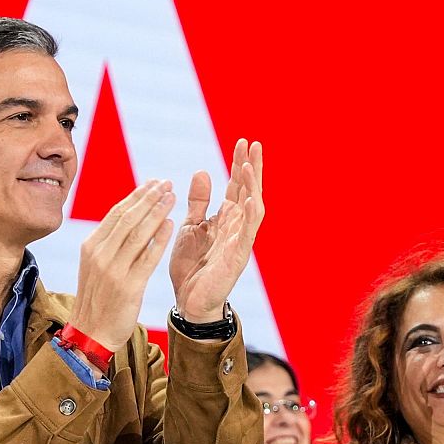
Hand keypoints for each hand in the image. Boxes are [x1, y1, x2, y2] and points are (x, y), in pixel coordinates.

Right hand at [67, 180, 176, 350]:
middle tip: (166, 183)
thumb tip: (128, 217)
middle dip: (149, 197)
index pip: (116, 213)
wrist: (91, 333)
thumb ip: (109, 243)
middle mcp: (100, 255)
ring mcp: (114, 270)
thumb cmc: (97, 298)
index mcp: (91, 246)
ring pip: (139, 234)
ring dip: (157, 212)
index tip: (153, 183)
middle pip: (128, 218)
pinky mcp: (129, 287)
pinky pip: (147, 258)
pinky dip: (160, 239)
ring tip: (172, 196)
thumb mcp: (95, 265)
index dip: (136, 195)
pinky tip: (172, 225)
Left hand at [169, 139, 264, 322]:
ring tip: (249, 165)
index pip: (236, 185)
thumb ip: (198, 201)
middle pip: (249, 191)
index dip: (239, 164)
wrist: (189, 301)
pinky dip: (250, 215)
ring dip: (253, 186)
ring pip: (253, 207)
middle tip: (253, 143)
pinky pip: (248, 233)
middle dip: (252, 167)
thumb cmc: (191, 267)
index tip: (242, 141)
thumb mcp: (191, 226)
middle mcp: (236, 226)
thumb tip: (202, 171)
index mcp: (225, 218)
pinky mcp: (238, 257)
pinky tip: (250, 199)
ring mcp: (239, 241)